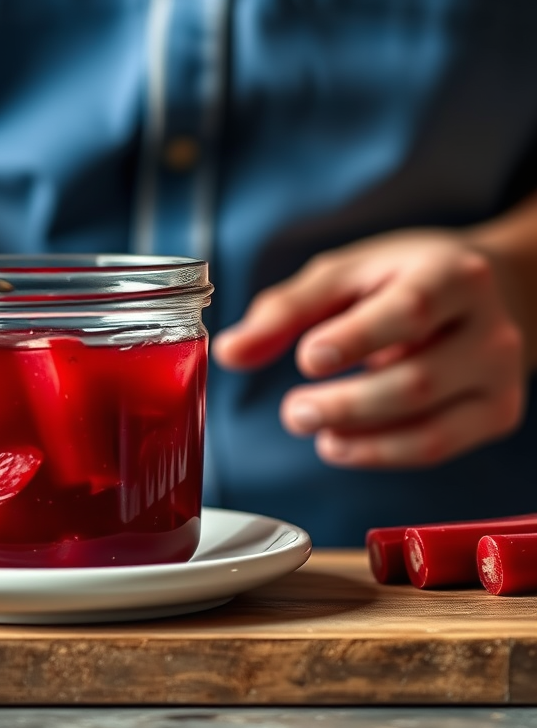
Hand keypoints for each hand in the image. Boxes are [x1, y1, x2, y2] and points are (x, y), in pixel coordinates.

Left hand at [212, 230, 526, 467]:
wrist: (481, 292)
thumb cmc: (399, 279)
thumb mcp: (342, 276)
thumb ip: (284, 312)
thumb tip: (229, 353)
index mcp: (452, 274)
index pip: (411, 311)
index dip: (356, 340)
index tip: (307, 358)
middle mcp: (488, 327)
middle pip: (418, 381)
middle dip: (346, 404)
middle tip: (292, 412)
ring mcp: (498, 375)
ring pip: (431, 424)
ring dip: (360, 437)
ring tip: (312, 429)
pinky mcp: (497, 412)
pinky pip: (438, 448)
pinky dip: (381, 454)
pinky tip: (340, 444)